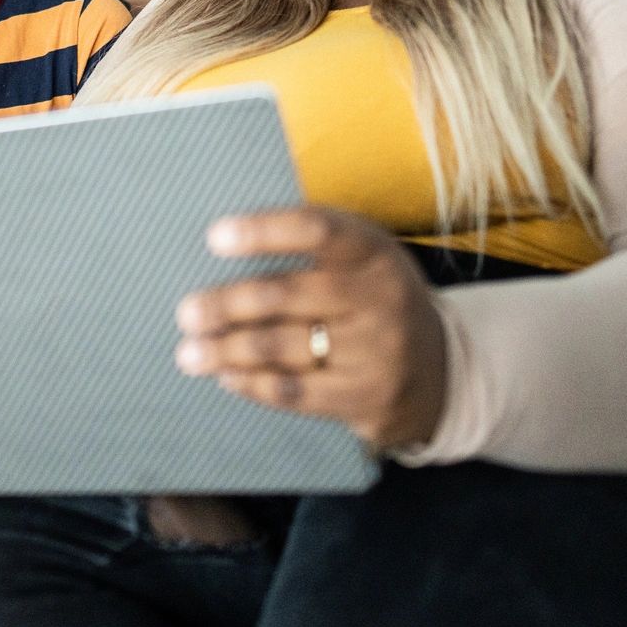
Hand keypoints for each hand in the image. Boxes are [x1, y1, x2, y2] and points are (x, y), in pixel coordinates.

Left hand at [174, 206, 447, 450]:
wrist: (440, 369)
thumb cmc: (372, 300)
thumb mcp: (361, 259)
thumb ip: (307, 249)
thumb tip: (219, 247)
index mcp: (373, 251)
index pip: (315, 230)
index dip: (262, 232)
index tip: (213, 238)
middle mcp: (378, 297)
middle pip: (286, 295)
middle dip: (227, 304)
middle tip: (186, 313)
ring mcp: (376, 351)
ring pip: (283, 347)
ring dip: (226, 351)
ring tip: (190, 353)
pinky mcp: (366, 396)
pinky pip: (295, 390)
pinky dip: (252, 383)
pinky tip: (227, 377)